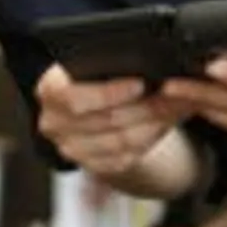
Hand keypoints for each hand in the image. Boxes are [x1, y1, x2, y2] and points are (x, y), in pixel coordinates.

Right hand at [36, 65, 186, 176]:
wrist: (87, 103)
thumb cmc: (91, 74)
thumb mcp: (91, 61)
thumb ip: (109, 61)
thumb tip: (145, 62)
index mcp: (49, 91)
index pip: (76, 99)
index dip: (111, 93)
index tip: (141, 84)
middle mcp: (54, 124)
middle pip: (106, 121)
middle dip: (146, 107)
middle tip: (174, 95)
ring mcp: (71, 149)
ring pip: (122, 142)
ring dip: (155, 124)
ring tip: (177, 107)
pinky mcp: (92, 165)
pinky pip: (127, 156)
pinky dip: (151, 138)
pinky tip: (166, 123)